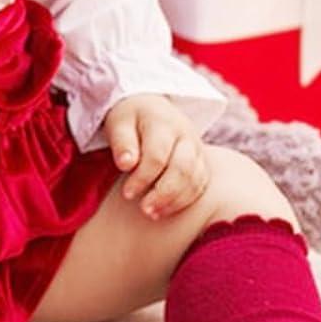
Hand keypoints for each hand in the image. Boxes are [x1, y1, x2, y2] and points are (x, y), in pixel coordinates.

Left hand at [103, 95, 209, 220]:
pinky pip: (201, 183)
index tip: (127, 193)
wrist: (152, 108)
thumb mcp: (119, 123)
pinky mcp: (202, 161)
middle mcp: (185, 134)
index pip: (157, 155)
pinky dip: (186, 199)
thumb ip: (122, 142)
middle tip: (144, 209)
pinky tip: (166, 209)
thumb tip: (126, 164)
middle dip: (163, 193)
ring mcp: (197, 148)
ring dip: (175, 200)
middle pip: (182, 169)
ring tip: (153, 213)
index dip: (143, 177)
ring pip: (195, 178)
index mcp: (163, 122)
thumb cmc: (131, 118)